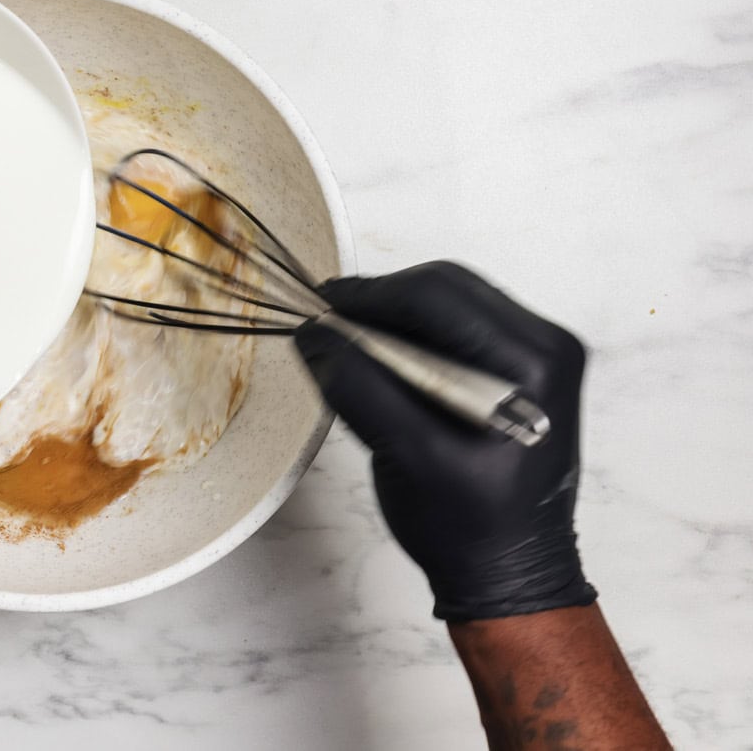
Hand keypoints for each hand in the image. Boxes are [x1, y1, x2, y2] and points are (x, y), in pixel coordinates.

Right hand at [294, 261, 596, 620]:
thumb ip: (358, 388)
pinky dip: (416, 335)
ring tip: (351, 342)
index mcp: (534, 363)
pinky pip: (461, 327)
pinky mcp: (525, 368)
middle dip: (381, 301)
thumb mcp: (405, 457)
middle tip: (329, 323)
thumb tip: (313, 333)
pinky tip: (386, 360)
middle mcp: (547, 346)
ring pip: (452, 301)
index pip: (437, 297)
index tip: (320, 308)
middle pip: (447, 288)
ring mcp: (541, 354)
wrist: (510, 572)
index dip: (370, 295)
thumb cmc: (466, 526)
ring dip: (396, 316)